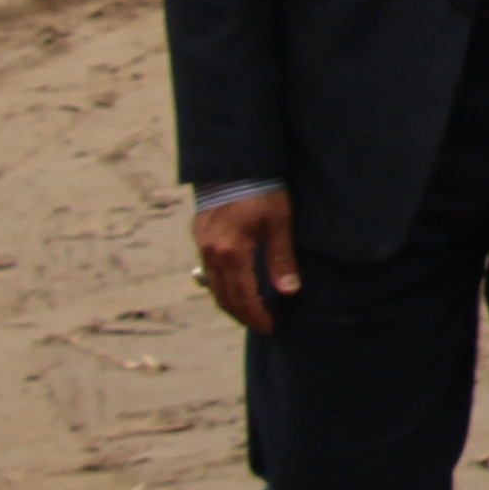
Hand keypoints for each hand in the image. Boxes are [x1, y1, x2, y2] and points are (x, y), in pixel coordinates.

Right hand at [193, 193, 302, 334]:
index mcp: (231, 253)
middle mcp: (210, 253)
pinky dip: (223, 285)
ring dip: (231, 303)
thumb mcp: (279, 223)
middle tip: (262, 324)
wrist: (235, 163)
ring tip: (252, 311)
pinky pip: (209, 270)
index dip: (257, 316)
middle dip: (243, 315)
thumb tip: (288, 291)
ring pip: (213, 286)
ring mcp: (202, 245)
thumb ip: (281, 259)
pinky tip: (238, 286)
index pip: (242, 297)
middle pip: (223, 297)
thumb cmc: (262, 190)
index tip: (271, 326)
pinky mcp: (200, 236)